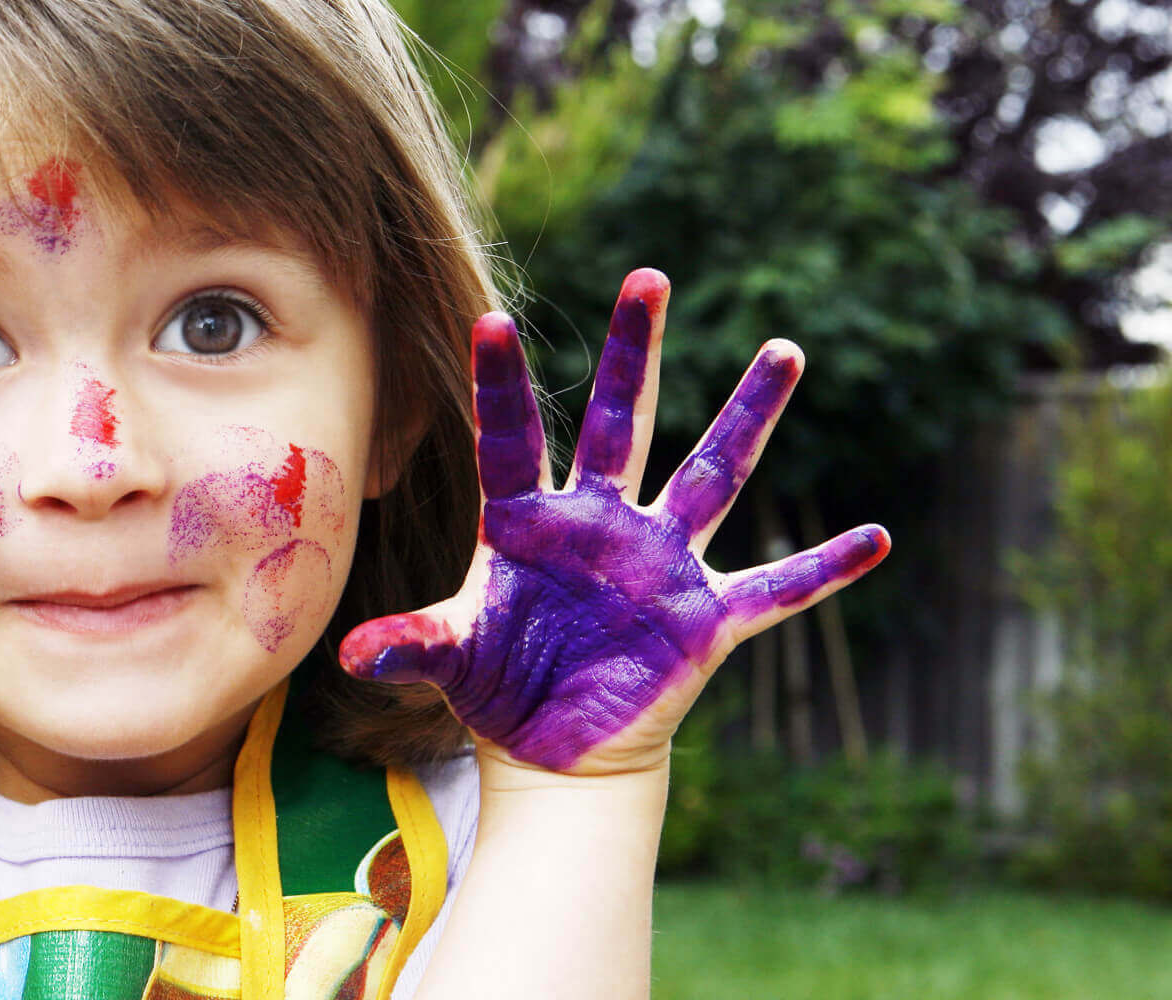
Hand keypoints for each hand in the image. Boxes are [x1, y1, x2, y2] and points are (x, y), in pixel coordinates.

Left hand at [340, 269, 888, 775]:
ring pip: (710, 475)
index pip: (512, 439)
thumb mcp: (450, 661)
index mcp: (529, 524)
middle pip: (621, 422)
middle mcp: (600, 524)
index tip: (487, 318)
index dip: (501, 384)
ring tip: (784, 349)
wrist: (554, 749)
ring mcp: (659, 564)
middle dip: (636, 352)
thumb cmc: (498, 688)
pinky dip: (825, 568)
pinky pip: (775, 589)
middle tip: (647, 276)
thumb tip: (351, 654)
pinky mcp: (703, 618)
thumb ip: (410, 645)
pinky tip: (878, 538)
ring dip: (748, 416)